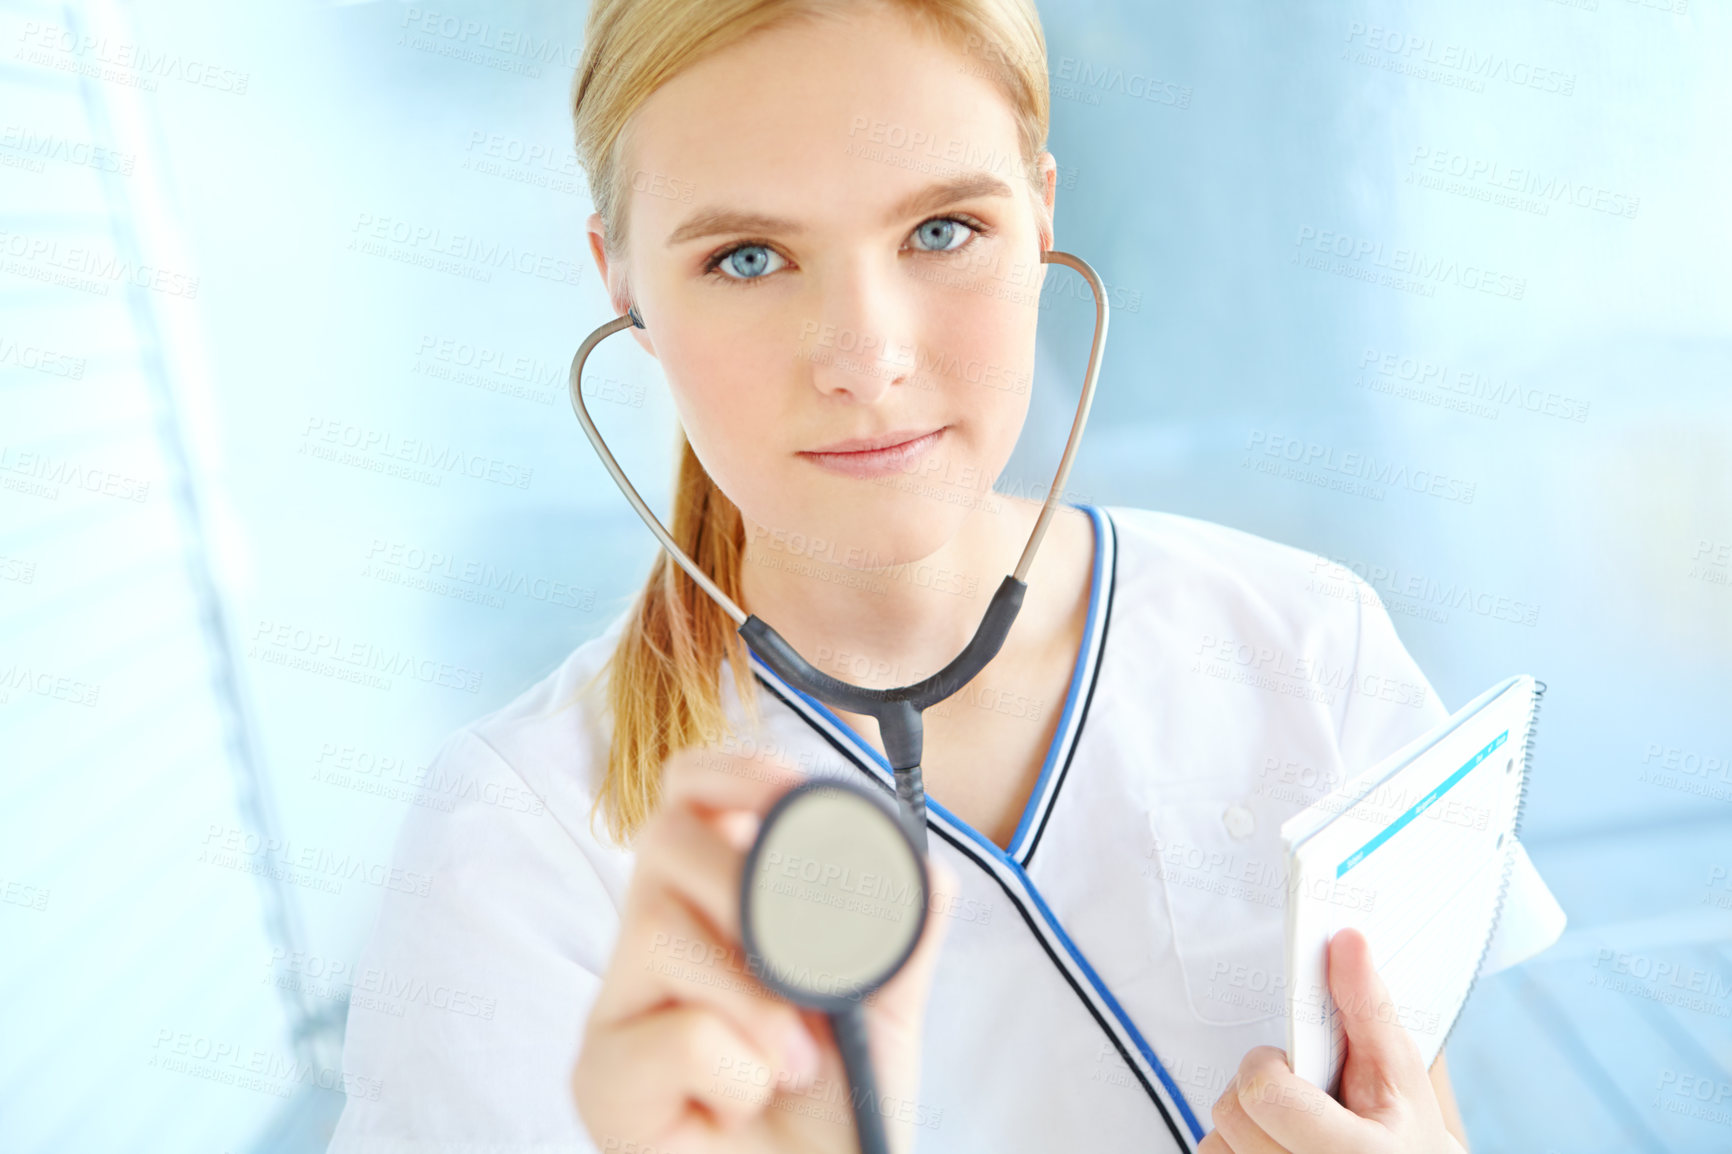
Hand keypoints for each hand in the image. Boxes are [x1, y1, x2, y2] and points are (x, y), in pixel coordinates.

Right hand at [572, 746, 957, 1153]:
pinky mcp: (598, 1080)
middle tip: (805, 962)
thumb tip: (917, 860)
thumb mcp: (886, 1005)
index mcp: (715, 907)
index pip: (688, 795)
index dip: (733, 773)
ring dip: (757, 998)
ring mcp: (619, 1009)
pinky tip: (738, 1106)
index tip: (787, 792)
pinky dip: (737, 1072)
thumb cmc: (836, 1108)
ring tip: (793, 1063)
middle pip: (665, 837)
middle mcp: (654, 944)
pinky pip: (672, 1034)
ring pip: (661, 930)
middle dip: (748, 884)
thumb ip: (901, 925)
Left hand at [1200, 928, 1466, 1153]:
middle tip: (1299, 1096)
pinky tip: (1276, 1142)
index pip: (1263, 1093)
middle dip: (1258, 1089)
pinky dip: (1236, 1145)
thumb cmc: (1405, 1132)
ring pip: (1214, 1141)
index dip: (1268, 1066)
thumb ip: (1366, 1005)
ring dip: (1245, 1121)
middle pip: (1231, 1112)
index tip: (1292, 1064)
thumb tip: (1346, 940)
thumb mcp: (1398, 1071)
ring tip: (1290, 1125)